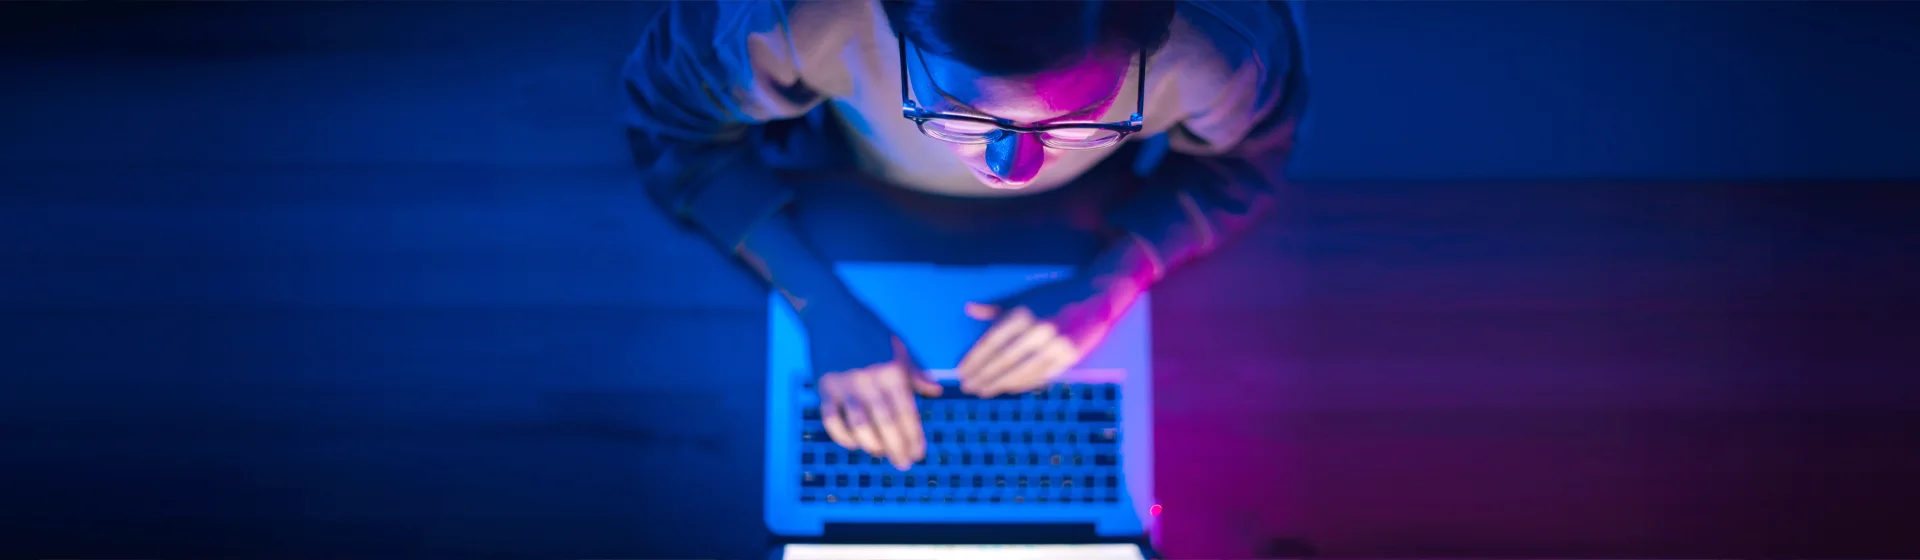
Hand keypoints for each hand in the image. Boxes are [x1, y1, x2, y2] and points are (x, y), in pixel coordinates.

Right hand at [818, 337, 943, 469]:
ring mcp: (845, 385)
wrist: (832, 312)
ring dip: (872, 445)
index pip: (907, 412)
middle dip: (897, 447)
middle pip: (886, 423)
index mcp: (892, 371)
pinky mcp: (824, 387)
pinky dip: (841, 435)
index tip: (919, 453)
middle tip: (904, 464)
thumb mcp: (898, 347)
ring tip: (880, 454)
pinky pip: (832, 419)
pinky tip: (853, 443)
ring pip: (860, 425)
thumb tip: (936, 392)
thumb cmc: (869, 329)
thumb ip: (916, 372)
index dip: (914, 436)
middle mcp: (870, 380)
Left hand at [956, 270, 1142, 396]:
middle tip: (968, 387)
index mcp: (1022, 314)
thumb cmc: (1055, 296)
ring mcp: (1055, 345)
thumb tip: (969, 308)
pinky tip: (1010, 388)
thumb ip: (996, 307)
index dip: (974, 359)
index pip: (991, 342)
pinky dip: (1023, 383)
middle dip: (983, 376)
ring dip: (1000, 384)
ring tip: (984, 391)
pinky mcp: (1070, 357)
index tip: (961, 371)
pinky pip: (1041, 375)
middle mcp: (1037, 330)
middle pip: (1002, 360)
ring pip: (1021, 372)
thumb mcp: (1024, 297)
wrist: (1096, 296)